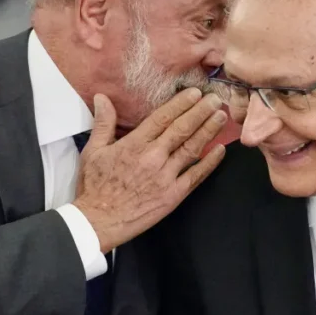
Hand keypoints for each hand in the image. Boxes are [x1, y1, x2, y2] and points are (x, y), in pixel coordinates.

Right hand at [74, 88, 227, 251]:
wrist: (98, 221)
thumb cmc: (94, 187)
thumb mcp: (93, 151)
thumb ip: (103, 123)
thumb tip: (103, 98)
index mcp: (135, 144)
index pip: (163, 118)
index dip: (182, 103)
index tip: (195, 93)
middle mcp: (154, 157)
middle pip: (182, 129)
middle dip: (201, 112)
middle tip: (216, 99)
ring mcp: (166, 176)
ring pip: (192, 148)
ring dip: (209, 131)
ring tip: (222, 117)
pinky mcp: (174, 195)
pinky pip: (196, 175)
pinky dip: (210, 162)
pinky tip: (220, 150)